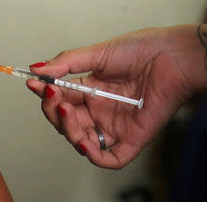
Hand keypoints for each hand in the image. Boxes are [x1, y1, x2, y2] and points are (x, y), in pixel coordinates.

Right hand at [26, 27, 194, 168]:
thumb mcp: (97, 53)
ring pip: (81, 140)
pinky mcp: (132, 138)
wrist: (172, 56)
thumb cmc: (141, 50)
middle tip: (52, 95)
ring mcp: (115, 125)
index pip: (61, 98)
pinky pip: (109, 157)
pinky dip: (92, 154)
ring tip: (66, 110)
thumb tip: (37, 69)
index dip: (46, 94)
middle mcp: (100, 109)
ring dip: (67, 130)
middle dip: (53, 111)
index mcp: (91, 90)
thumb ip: (66, 62)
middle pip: (66, 122)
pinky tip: (83, 140)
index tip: (34, 83)